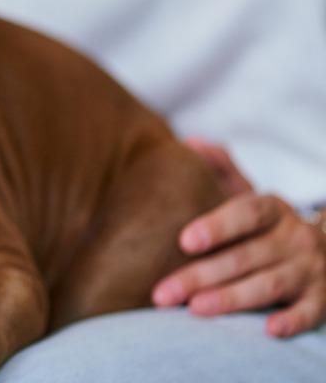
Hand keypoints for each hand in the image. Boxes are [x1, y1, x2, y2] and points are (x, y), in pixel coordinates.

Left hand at [151, 139, 325, 336]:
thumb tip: (191, 142)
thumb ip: (221, 169)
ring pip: (269, 284)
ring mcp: (311, 269)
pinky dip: (292, 320)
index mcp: (273, 209)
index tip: (183, 241)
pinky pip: (310, 312)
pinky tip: (268, 330)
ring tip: (195, 309)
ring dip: (232, 297)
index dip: (216, 226)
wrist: (325, 252)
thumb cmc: (267, 228)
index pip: (245, 212)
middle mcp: (295, 236)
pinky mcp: (323, 299)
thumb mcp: (250, 195)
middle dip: (200, 275)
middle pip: (245, 256)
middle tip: (162, 293)